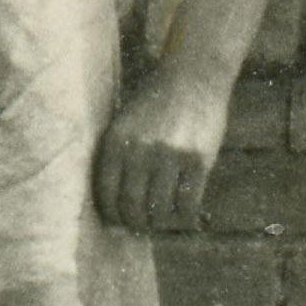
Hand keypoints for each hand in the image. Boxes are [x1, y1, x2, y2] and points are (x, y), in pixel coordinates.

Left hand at [95, 61, 232, 230]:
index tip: (116, 223)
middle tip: (138, 227)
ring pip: (159, 208)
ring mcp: (171, 156)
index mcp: (116, 141)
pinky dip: (183, 215)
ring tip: (159, 222)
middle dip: (133, 222)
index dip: (111, 214)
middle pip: (131, 204)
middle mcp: (141, 150)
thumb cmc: (155, 103)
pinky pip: (187, 202)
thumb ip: (117, 157)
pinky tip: (182, 214)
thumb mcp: (124, 123)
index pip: (106, 192)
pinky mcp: (198, 160)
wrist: (193, 77)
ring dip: (158, 222)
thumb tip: (113, 204)